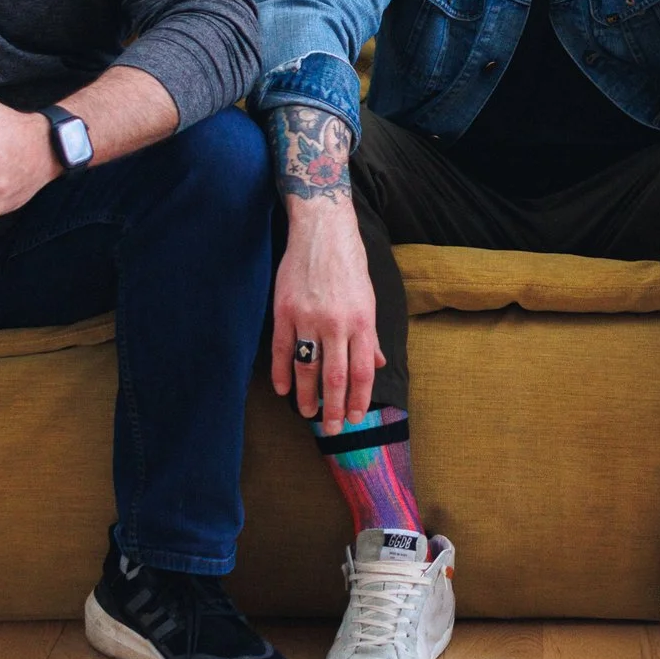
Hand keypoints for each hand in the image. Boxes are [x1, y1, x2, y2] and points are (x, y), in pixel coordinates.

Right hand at [270, 202, 383, 433]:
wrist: (322, 229)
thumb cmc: (349, 263)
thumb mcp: (369, 298)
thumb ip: (371, 335)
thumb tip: (379, 363)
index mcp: (362, 321)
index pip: (362, 371)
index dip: (359, 399)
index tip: (356, 418)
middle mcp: (336, 323)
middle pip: (335, 377)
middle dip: (335, 408)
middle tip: (332, 429)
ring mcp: (308, 317)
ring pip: (307, 368)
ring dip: (307, 396)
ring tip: (308, 413)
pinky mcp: (284, 309)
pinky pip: (281, 349)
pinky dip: (280, 373)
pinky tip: (282, 390)